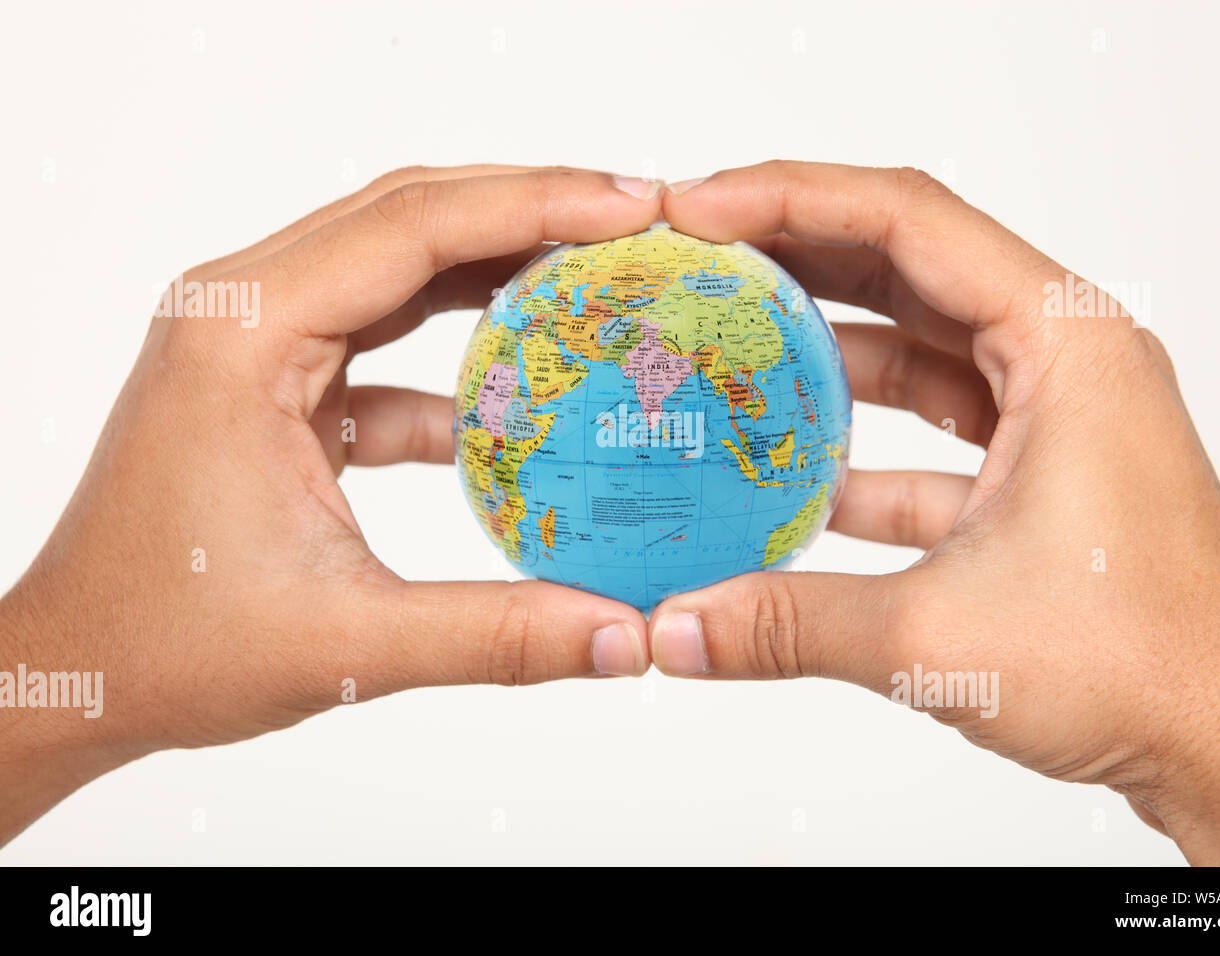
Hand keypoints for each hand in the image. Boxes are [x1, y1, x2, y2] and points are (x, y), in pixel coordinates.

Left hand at [0, 166, 662, 843]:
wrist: (76, 670)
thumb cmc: (166, 645)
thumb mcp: (345, 642)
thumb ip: (498, 634)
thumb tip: (628, 634)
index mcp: (244, 337)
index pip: (410, 228)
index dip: (532, 204)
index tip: (631, 209)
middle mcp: (244, 312)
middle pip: (408, 216)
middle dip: (528, 209)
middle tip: (637, 222)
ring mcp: (257, 343)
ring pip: (397, 265)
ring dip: (496, 265)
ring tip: (599, 273)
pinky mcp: (276, 384)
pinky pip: (384, 340)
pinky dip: (458, 355)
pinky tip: (527, 391)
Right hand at [652, 161, 1219, 863]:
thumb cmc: (1150, 666)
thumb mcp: (939, 637)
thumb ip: (789, 624)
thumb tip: (677, 626)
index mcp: (1066, 347)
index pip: (910, 221)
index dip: (792, 199)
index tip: (701, 210)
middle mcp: (1066, 361)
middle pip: (910, 265)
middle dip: (798, 254)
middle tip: (700, 256)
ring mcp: (1056, 418)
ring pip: (919, 348)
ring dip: (825, 348)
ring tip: (729, 342)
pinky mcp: (1039, 477)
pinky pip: (931, 433)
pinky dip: (859, 442)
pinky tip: (786, 468)